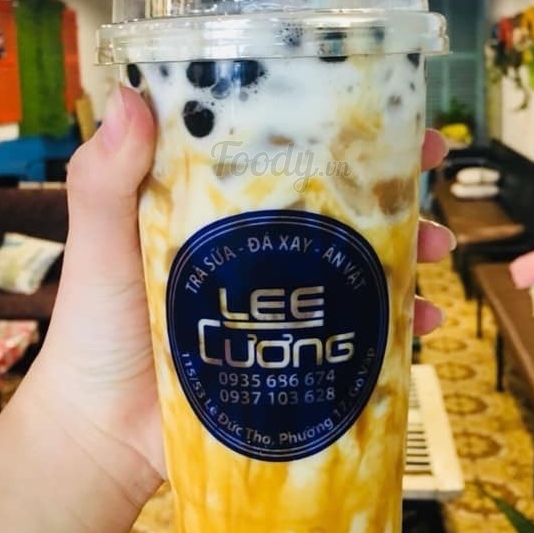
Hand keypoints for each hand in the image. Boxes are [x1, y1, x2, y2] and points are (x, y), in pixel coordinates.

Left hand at [32, 86, 453, 491]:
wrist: (104, 434)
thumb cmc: (95, 329)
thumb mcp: (102, 243)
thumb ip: (105, 179)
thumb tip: (129, 98)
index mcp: (215, 201)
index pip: (282, 146)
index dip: (331, 122)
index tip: (382, 104)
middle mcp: (258, 242)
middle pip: (337, 199)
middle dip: (393, 183)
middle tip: (432, 174)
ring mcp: (283, 298)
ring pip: (361, 259)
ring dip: (410, 248)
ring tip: (438, 251)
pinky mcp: (298, 350)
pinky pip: (363, 331)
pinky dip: (404, 325)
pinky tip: (429, 324)